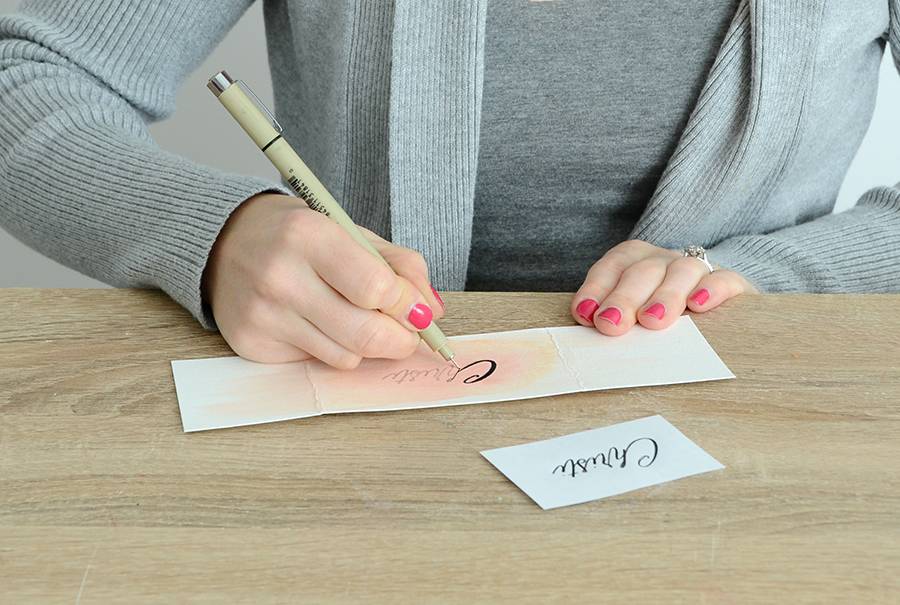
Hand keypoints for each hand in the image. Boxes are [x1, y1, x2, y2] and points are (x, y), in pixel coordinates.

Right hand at [203, 194, 444, 367]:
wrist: (221, 241)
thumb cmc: (296, 236)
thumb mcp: (350, 231)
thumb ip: (399, 265)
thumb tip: (431, 310)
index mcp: (309, 235)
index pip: (376, 289)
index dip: (409, 307)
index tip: (418, 311)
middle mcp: (281, 276)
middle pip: (365, 334)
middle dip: (400, 340)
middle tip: (407, 334)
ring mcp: (263, 315)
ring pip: (346, 357)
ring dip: (365, 346)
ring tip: (355, 319)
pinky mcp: (251, 344)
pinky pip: (316, 363)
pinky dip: (331, 349)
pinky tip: (317, 323)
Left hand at [570, 240, 756, 334]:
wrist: (717, 302)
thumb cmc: (661, 316)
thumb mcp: (633, 315)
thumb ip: (613, 317)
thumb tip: (591, 328)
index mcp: (634, 262)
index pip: (612, 267)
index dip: (596, 289)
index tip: (586, 314)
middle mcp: (663, 261)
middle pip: (642, 271)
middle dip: (624, 298)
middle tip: (612, 324)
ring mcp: (696, 270)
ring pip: (681, 272)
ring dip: (664, 295)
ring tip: (652, 320)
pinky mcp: (732, 283)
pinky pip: (723, 279)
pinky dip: (711, 290)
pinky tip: (699, 305)